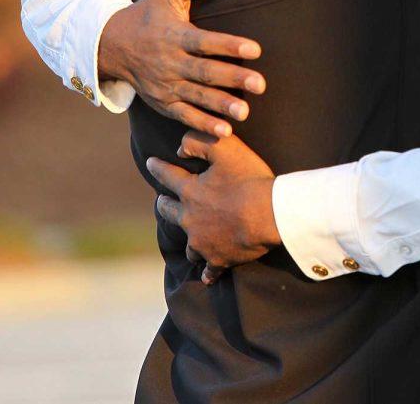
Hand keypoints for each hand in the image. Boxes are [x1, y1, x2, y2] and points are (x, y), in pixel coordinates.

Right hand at [99, 0, 265, 135]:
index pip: (204, 41)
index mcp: (174, 35)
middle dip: (233, 79)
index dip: (229, 45)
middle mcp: (169, 62)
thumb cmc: (149, 14)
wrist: (111, 44)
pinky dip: (203, 125)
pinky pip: (184, 116)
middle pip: (205, 72)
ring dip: (221, 106)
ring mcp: (165, 86)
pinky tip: (224, 132)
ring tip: (245, 112)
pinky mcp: (162, 103)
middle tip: (261, 85)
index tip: (255, 49)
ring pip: (197, 97)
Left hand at [148, 131, 279, 274]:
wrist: (270, 215)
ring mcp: (203, 242)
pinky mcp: (218, 259)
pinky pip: (210, 269)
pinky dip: (208, 272)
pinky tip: (206, 277)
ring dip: (188, 240)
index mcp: (191, 192)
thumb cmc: (249, 179)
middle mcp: (190, 219)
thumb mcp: (226, 148)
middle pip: (169, 212)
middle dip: (163, 205)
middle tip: (160, 202)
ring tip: (189, 241)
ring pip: (188, 245)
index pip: (168, 176)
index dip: (158, 168)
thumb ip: (198, 141)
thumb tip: (179, 148)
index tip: (150, 163)